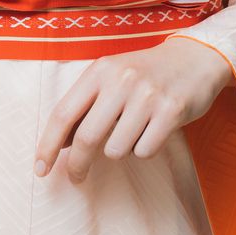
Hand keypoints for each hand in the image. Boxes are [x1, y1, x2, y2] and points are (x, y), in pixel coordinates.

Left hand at [34, 36, 234, 182]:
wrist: (195, 57)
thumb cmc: (145, 74)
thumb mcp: (110, 78)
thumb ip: (85, 106)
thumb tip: (60, 145)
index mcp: (99, 70)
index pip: (63, 113)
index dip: (47, 145)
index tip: (40, 169)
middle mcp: (121, 80)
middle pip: (86, 137)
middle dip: (78, 164)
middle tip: (76, 177)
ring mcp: (148, 95)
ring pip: (116, 149)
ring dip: (120, 149)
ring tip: (134, 130)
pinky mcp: (172, 110)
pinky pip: (144, 150)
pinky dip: (145, 148)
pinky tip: (154, 130)